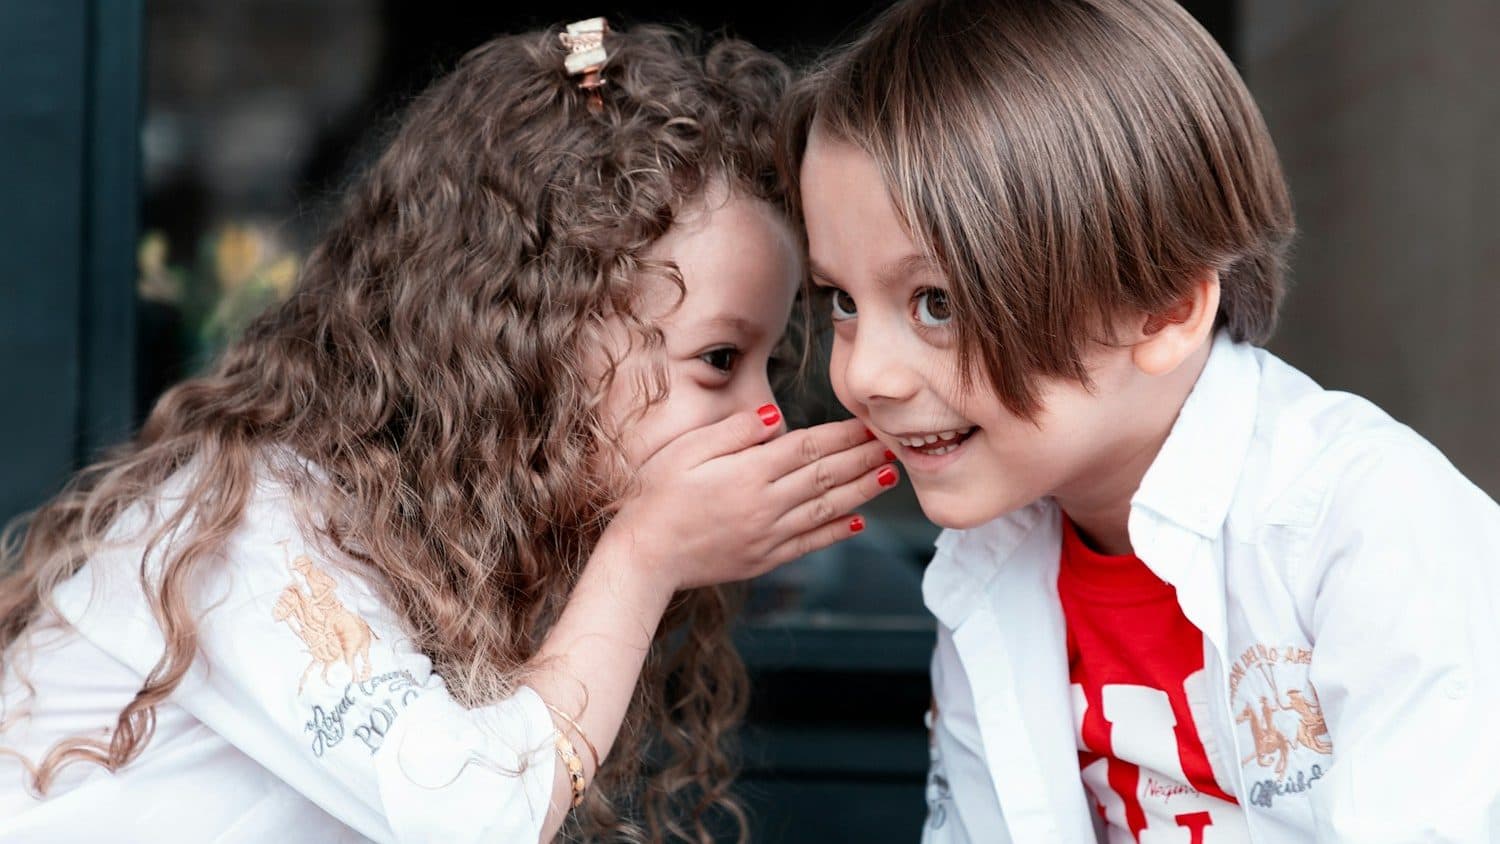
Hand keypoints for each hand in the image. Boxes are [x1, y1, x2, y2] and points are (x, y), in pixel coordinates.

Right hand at [602, 404, 896, 595]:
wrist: (644, 556)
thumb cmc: (656, 495)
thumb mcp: (687, 450)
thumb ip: (735, 432)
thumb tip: (777, 417)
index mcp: (748, 473)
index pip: (807, 448)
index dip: (842, 435)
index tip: (868, 424)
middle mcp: (766, 505)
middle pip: (825, 476)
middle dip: (862, 459)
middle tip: (894, 445)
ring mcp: (767, 535)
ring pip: (825, 509)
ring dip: (861, 492)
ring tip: (888, 477)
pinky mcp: (764, 559)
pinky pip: (809, 544)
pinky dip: (835, 532)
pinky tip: (857, 523)